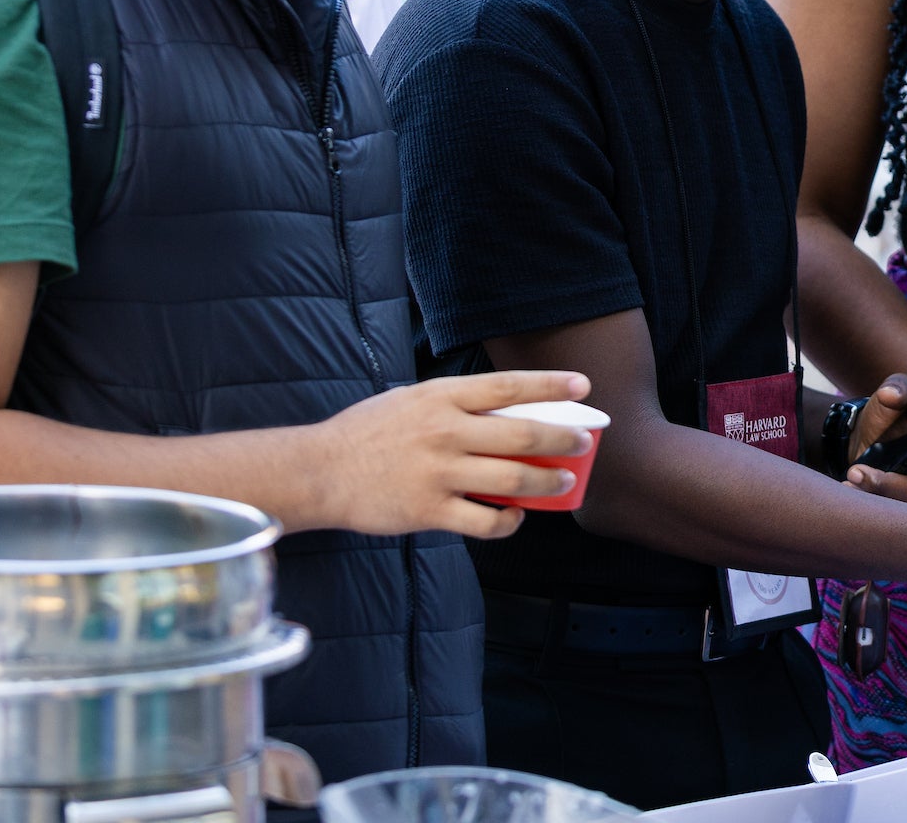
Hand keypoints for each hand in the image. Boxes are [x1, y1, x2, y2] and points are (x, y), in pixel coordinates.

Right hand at [309, 369, 595, 539]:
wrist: (321, 471)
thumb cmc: (369, 433)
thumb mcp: (412, 400)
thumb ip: (455, 404)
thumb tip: (510, 411)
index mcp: (440, 396)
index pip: (508, 386)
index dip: (551, 385)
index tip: (583, 387)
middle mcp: (444, 431)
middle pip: (521, 435)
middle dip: (563, 439)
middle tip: (585, 441)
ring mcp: (438, 473)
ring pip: (512, 480)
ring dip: (548, 481)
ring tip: (565, 480)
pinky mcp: (429, 511)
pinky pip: (484, 521)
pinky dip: (508, 521)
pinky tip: (516, 516)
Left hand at [842, 372, 906, 505]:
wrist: (867, 436)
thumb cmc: (888, 413)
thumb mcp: (892, 391)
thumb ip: (896, 387)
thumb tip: (891, 395)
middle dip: (889, 485)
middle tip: (855, 473)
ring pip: (905, 506)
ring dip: (874, 497)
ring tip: (847, 483)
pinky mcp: (904, 506)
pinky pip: (891, 514)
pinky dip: (869, 506)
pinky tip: (848, 493)